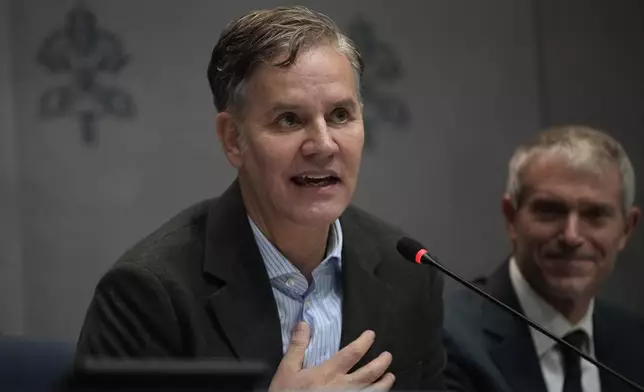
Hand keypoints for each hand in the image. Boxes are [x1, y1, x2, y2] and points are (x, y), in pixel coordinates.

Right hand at [269, 322, 394, 390]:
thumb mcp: (287, 369)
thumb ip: (297, 346)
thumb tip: (303, 324)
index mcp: (328, 373)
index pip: (352, 354)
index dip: (364, 342)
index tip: (371, 335)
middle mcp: (342, 386)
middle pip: (369, 373)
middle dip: (381, 363)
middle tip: (388, 356)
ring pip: (373, 391)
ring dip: (384, 384)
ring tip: (391, 376)